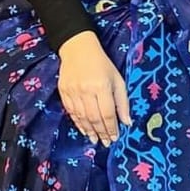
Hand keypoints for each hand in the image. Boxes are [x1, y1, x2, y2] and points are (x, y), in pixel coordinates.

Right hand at [57, 30, 131, 145]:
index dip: (111, 128)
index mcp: (101, 86)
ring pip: (81, 117)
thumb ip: (122, 101)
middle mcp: (86, 90)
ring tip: (95, 140)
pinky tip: (84, 130)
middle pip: (94, 117)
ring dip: (89, 131)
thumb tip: (126, 122)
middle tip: (106, 143)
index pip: (107, 113)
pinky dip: (78, 123)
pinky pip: (71, 111)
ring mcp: (72, 91)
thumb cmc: (102, 64)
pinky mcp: (63, 91)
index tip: (115, 138)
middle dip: (101, 133)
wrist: (77, 47)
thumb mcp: (117, 79)